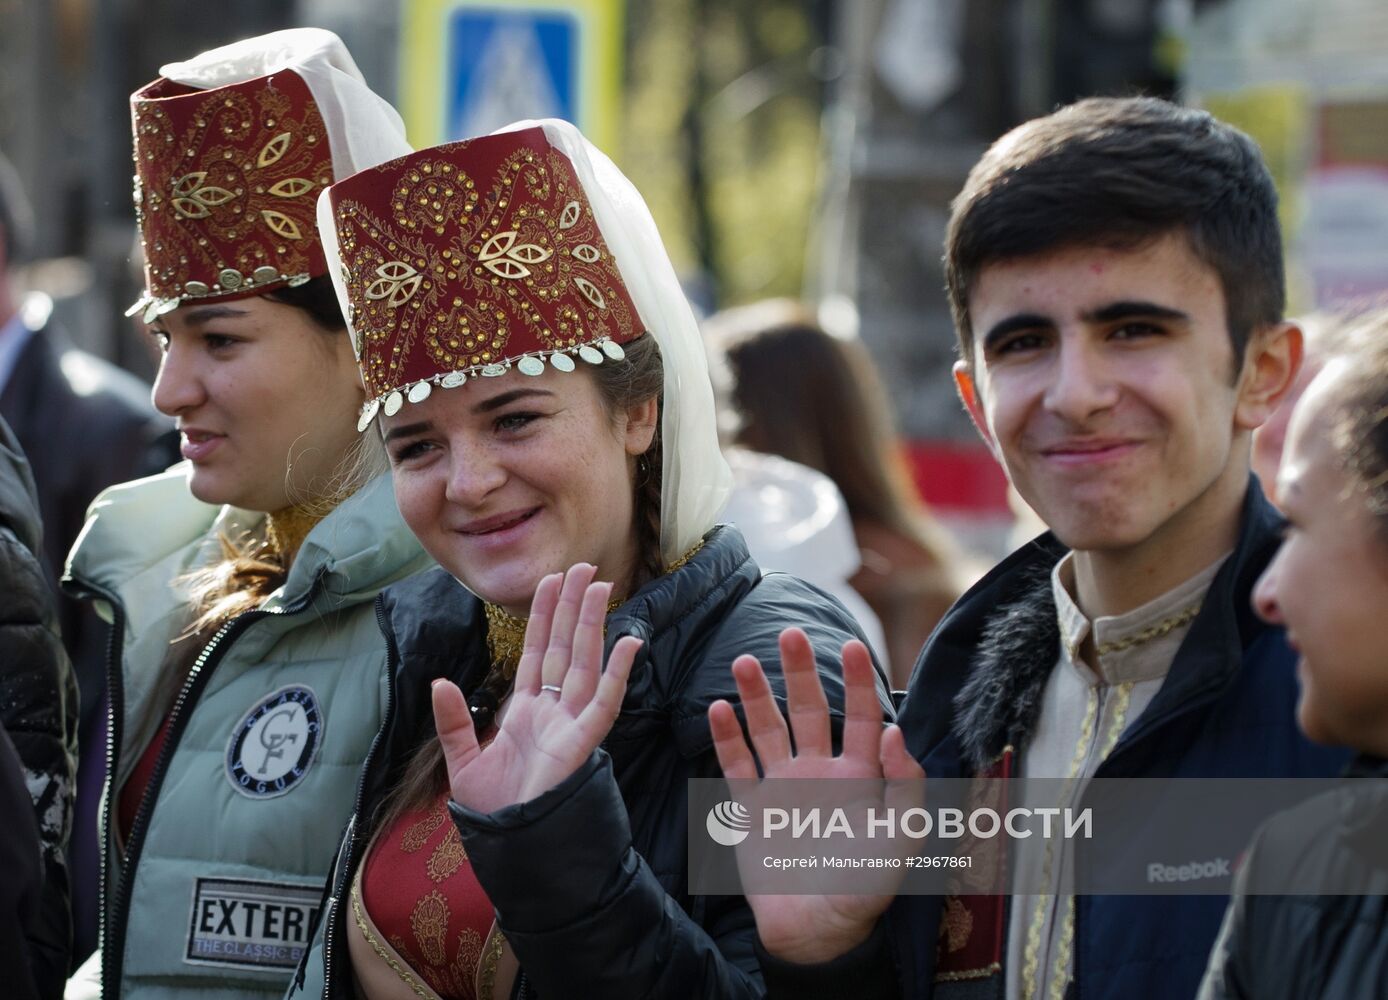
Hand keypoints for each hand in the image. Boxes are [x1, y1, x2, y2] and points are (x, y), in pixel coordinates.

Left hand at [432, 563, 643, 813]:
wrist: (510, 846)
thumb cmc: (494, 812)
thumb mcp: (462, 763)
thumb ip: (453, 722)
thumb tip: (438, 683)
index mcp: (525, 712)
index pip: (536, 652)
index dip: (543, 617)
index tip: (551, 581)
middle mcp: (552, 711)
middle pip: (564, 647)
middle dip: (572, 608)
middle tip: (583, 568)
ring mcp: (570, 723)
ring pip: (584, 662)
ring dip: (592, 624)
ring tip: (600, 585)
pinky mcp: (583, 742)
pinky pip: (605, 701)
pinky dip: (618, 672)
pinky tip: (628, 642)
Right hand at [708, 628, 922, 965]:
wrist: (817, 932)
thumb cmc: (865, 889)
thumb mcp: (900, 839)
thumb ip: (905, 787)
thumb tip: (893, 731)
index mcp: (859, 776)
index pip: (859, 717)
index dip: (855, 681)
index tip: (850, 645)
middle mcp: (820, 773)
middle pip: (807, 710)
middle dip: (799, 672)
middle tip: (789, 634)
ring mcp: (783, 788)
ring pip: (768, 730)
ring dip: (756, 696)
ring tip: (744, 662)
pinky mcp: (753, 811)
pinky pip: (737, 767)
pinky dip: (727, 739)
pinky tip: (719, 708)